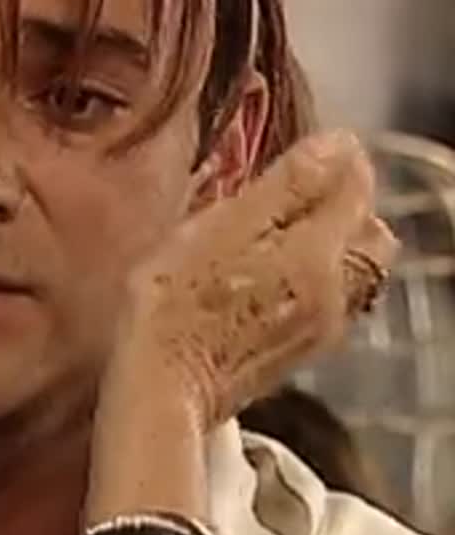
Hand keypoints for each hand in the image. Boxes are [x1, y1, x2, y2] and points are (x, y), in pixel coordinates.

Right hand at [83, 132, 395, 527]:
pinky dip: (319, 275)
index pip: (355, 185)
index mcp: (316, 252)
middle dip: (345, 202)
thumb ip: (284, 186)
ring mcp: (323, 326)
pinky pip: (334, 298)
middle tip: (296, 190)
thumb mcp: (217, 228)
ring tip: (282, 232)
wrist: (162, 387)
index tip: (302, 152)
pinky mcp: (302, 349)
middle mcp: (336, 291)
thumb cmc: (173, 305)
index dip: (332, 159)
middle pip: (370, 230)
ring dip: (334, 241)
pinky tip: (274, 274)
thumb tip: (337, 147)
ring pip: (355, 267)